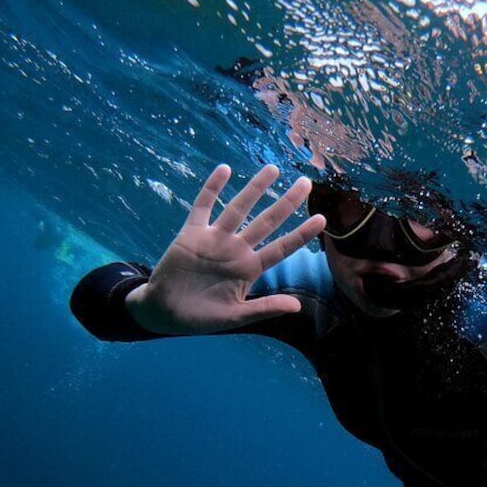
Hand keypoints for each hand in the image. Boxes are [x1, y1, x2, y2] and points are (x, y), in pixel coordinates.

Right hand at [125, 164, 325, 334]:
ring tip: (272, 169)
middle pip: (267, 221)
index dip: (301, 234)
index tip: (322, 219)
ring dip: (255, 189)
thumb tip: (297, 306)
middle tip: (306, 183)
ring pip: (239, 208)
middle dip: (287, 203)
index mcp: (249, 269)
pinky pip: (203, 206)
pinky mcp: (191, 233)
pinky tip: (224, 170)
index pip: (282, 248)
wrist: (164, 313)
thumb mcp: (235, 317)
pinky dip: (212, 189)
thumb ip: (265, 308)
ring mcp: (215, 239)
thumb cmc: (201, 317)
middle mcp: (236, 249)